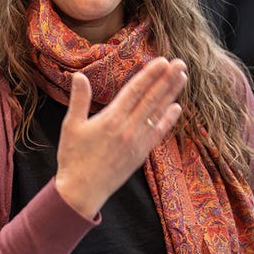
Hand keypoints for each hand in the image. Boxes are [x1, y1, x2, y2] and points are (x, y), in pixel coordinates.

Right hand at [55, 57, 186, 218]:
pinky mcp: (141, 154)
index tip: (162, 61)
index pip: (135, 91)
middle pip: (151, 99)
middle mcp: (128, 128)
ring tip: (182, 77)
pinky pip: (158, 133)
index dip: (150, 75)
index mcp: (111, 119)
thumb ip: (79, 100)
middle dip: (166, 79)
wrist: (82, 191)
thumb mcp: (71, 126)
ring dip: (171, 94)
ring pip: (158, 113)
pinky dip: (168, 120)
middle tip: (180, 63)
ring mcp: (137, 142)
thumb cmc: (73, 158)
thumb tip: (79, 76)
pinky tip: (176, 108)